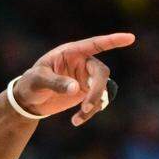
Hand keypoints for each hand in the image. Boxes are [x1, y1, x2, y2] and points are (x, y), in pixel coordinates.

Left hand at [12, 32, 134, 124]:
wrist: (28, 100)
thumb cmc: (30, 83)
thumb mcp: (37, 80)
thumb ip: (55, 82)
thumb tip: (75, 88)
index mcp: (71, 53)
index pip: (94, 44)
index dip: (112, 41)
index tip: (130, 38)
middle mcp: (82, 64)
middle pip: (101, 73)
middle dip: (97, 90)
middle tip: (87, 107)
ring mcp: (86, 78)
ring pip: (101, 90)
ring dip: (93, 105)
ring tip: (77, 119)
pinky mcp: (85, 93)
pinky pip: (96, 101)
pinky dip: (90, 112)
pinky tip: (77, 120)